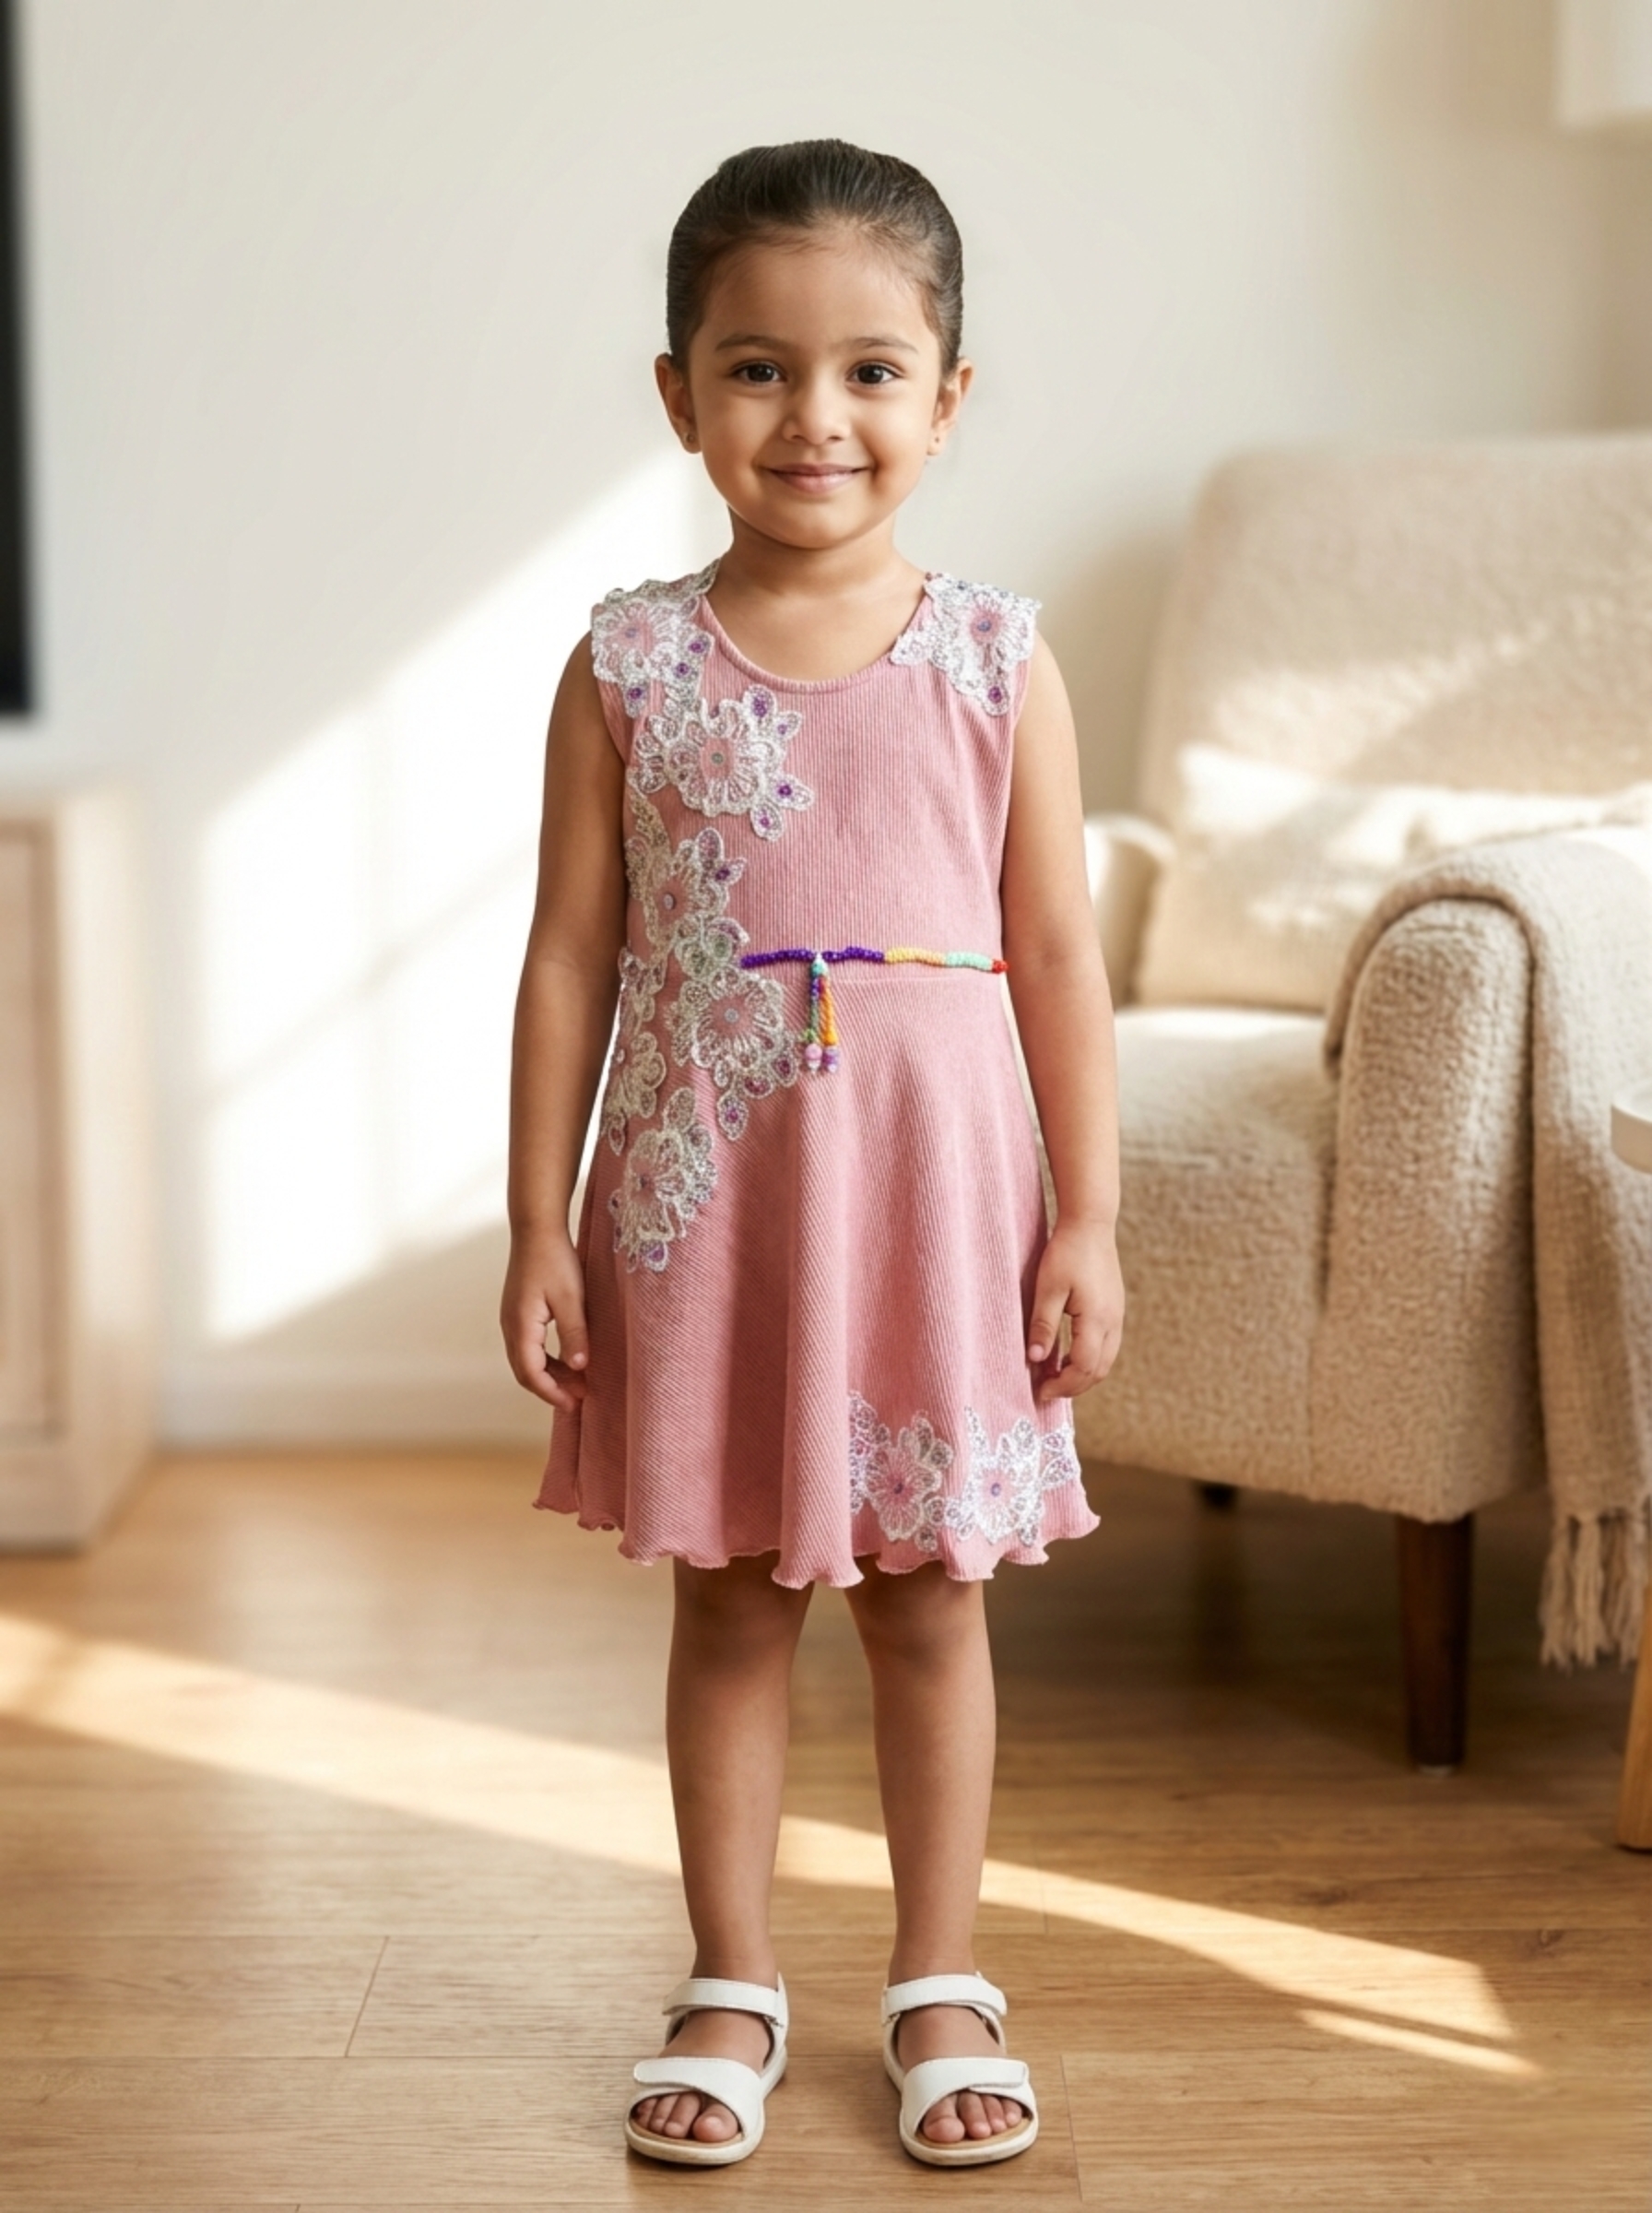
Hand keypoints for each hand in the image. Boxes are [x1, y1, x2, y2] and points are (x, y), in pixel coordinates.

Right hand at [501, 1224, 590, 1411]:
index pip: (531, 1373)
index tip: (573, 1405)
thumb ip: (574, 1333)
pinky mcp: (519, 1312)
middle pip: (525, 1371)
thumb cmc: (554, 1259)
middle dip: (551, 1388)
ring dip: (550, 1374)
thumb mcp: (571, 1298)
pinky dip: (547, 1359)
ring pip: (527, 1359)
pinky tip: (568, 1359)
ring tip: (578, 1382)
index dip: (551, 1393)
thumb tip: (580, 1367)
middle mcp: (510, 1326)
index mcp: (520, 1326)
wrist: (536, 1228)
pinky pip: (529, 1346)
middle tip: (579, 1399)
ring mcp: (512, 1319)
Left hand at [1026, 1218, 1123, 1404]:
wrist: (1090, 1224)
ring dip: (1082, 1374)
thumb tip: (1035, 1359)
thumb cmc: (1066, 1252)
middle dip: (1073, 1386)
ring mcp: (1117, 1316)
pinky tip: (1067, 1355)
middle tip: (1046, 1390)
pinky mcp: (1115, 1309)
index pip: (1083, 1368)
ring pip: (1105, 1360)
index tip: (1040, 1391)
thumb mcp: (1048, 1289)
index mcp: (1097, 1319)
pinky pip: (1106, 1346)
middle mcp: (1113, 1322)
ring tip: (1054, 1376)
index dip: (1062, 1385)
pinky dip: (1089, 1359)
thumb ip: (1043, 1325)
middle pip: (1098, 1370)